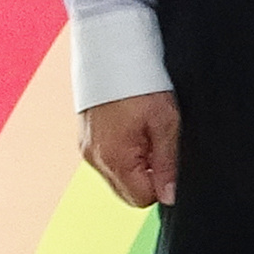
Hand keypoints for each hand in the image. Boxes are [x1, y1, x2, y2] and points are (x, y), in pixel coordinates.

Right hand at [81, 90, 180, 208]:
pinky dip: (122, 154)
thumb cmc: (141, 85)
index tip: (166, 159)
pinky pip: (107, 161)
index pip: (142, 199)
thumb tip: (169, 196)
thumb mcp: (166, 123)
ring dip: (134, 165)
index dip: (161, 184)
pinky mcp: (84, 141)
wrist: (110, 55)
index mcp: (115, 159)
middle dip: (147, 178)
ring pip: (117, 177)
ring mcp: (87, 150)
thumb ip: (168, 164)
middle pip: (127, 192)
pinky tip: (130, 130)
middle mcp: (95, 159)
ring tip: (143, 133)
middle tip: (156, 145)